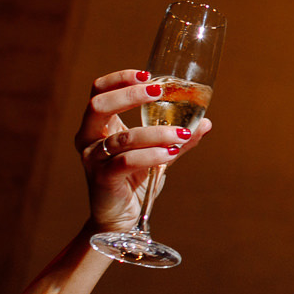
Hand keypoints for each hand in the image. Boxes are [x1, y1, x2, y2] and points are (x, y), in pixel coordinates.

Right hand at [76, 69, 212, 232]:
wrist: (120, 219)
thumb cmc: (134, 181)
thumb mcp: (157, 154)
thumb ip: (177, 138)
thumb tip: (205, 122)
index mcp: (98, 126)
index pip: (99, 90)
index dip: (120, 79)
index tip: (148, 74)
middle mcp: (88, 138)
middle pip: (99, 105)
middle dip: (131, 95)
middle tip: (159, 91)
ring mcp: (92, 158)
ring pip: (124, 137)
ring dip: (157, 132)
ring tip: (181, 134)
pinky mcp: (102, 178)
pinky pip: (127, 161)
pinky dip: (152, 154)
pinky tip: (170, 153)